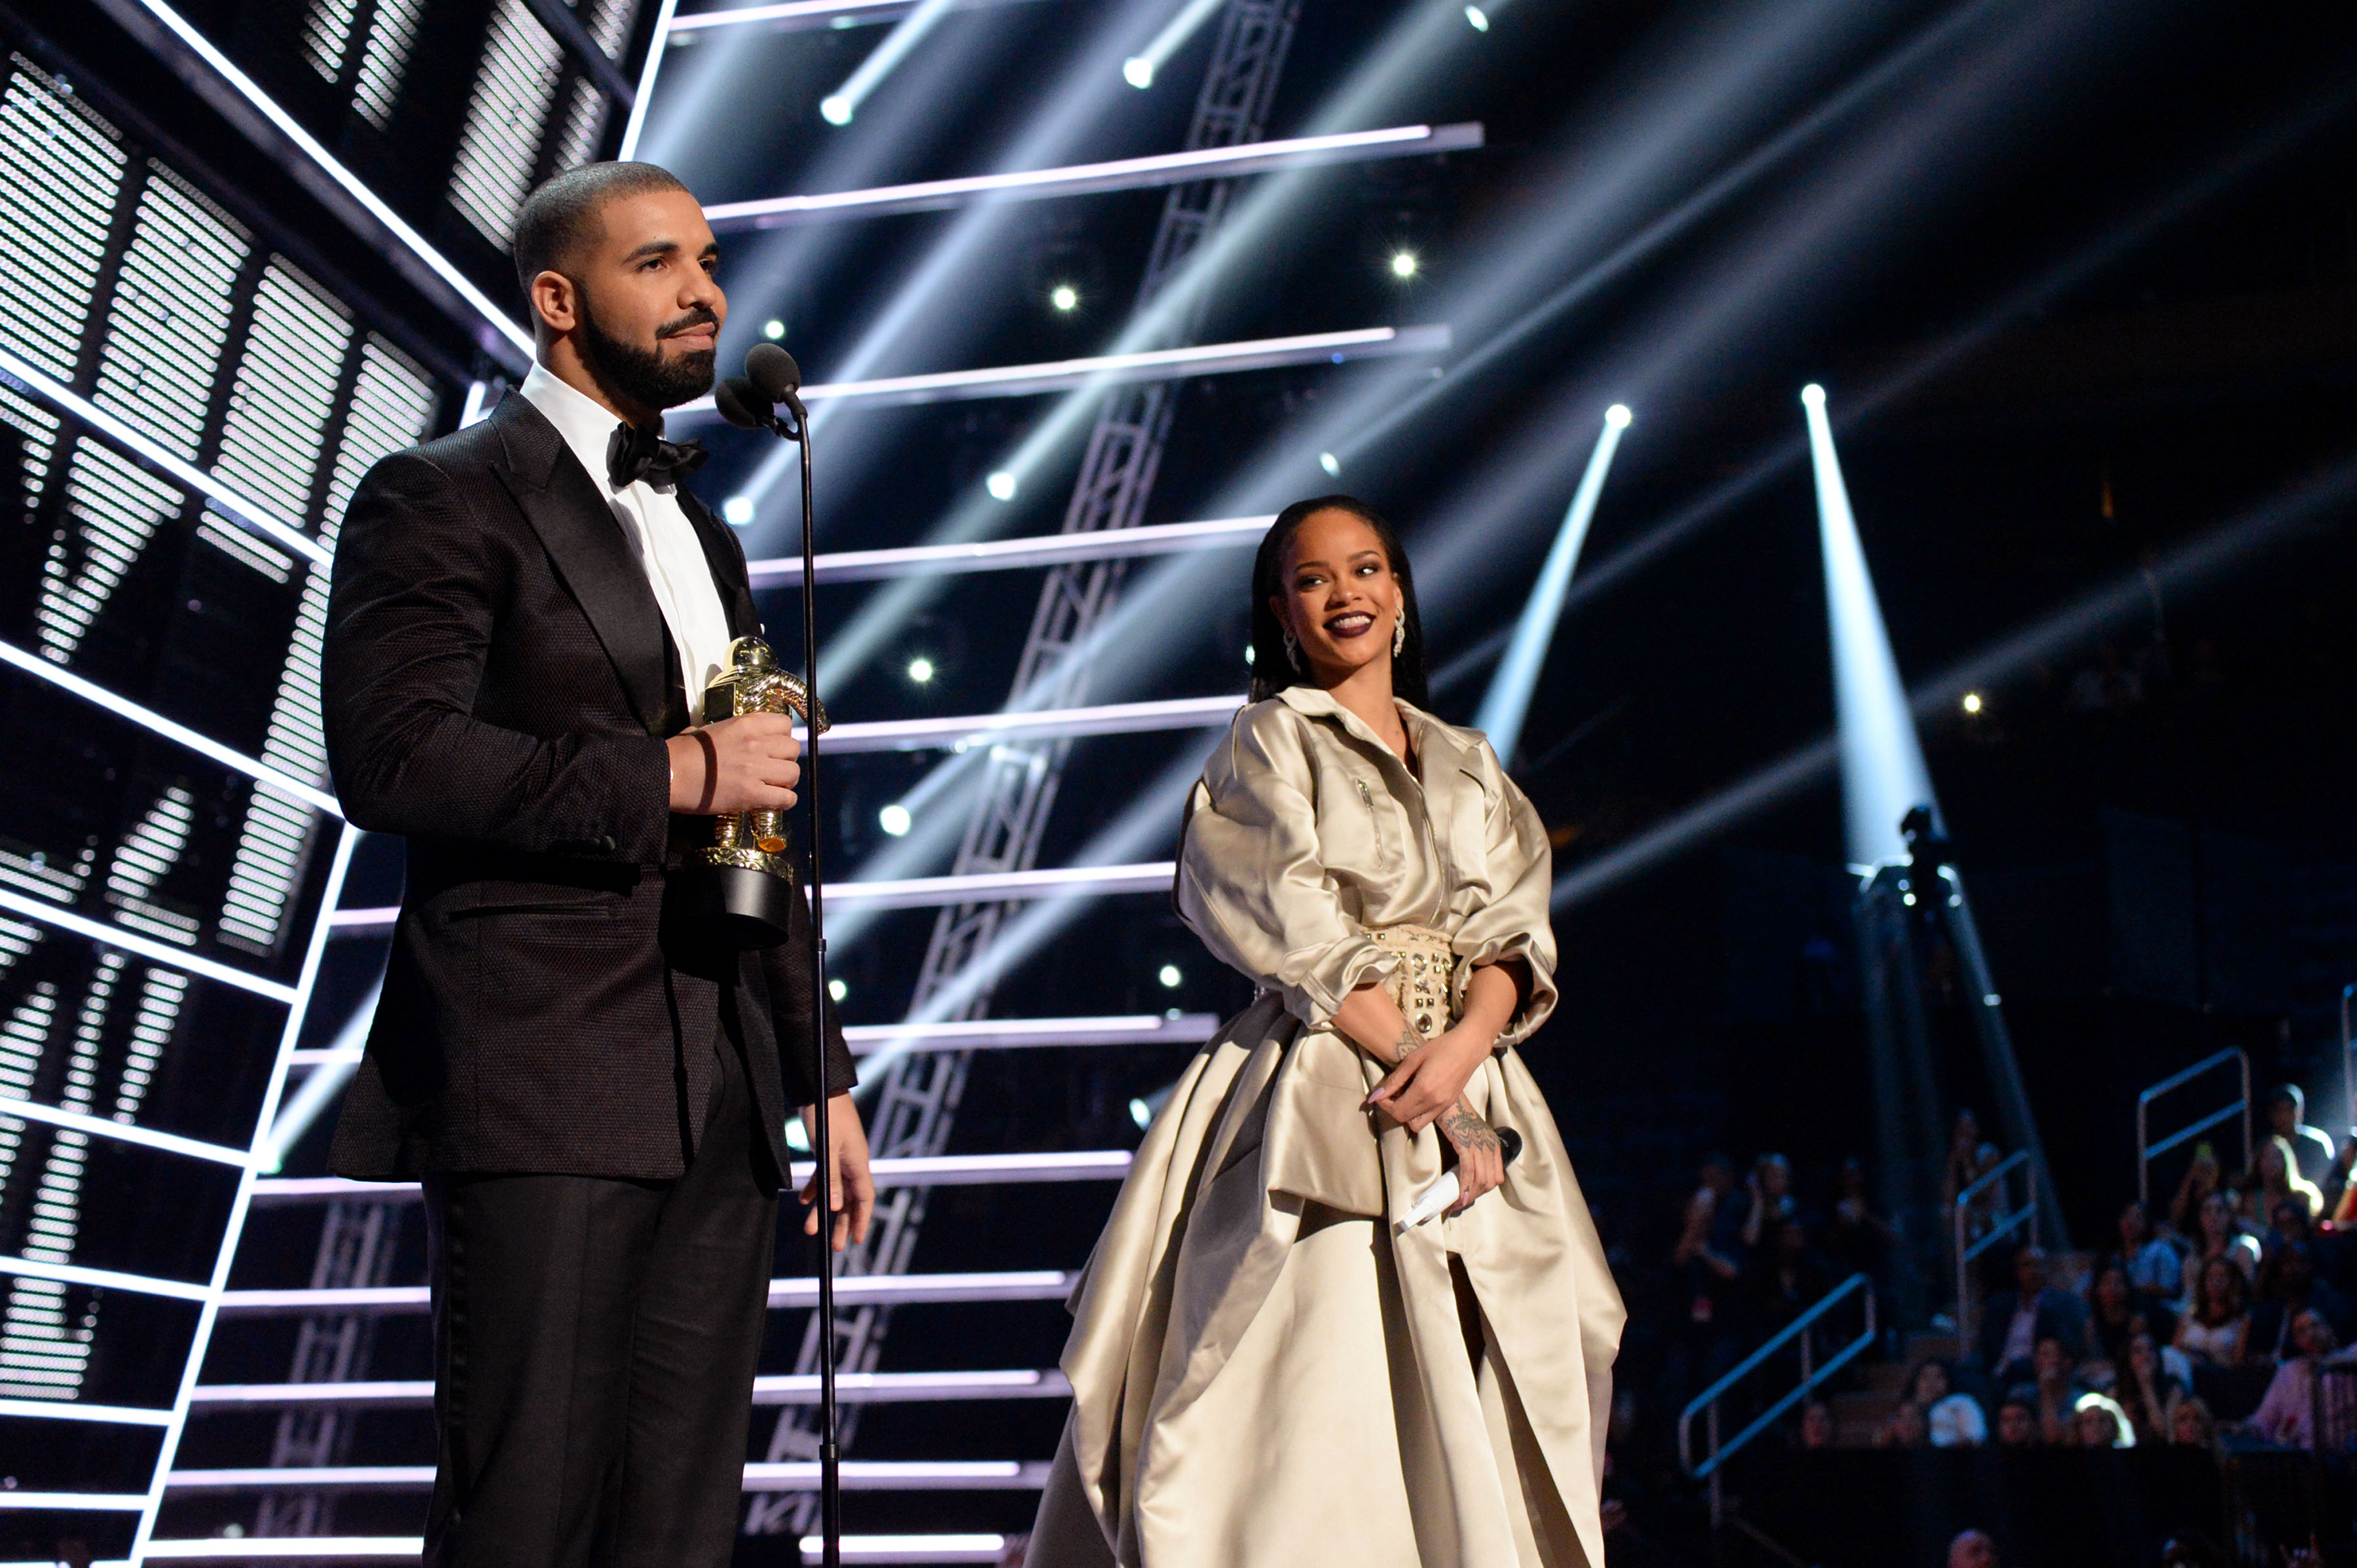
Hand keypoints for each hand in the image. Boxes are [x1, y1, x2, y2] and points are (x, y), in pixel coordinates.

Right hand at [668, 712, 800, 814]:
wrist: (669, 773)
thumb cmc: (683, 752)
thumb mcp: (711, 729)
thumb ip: (732, 730)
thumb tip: (736, 736)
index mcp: (746, 724)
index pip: (785, 724)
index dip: (782, 737)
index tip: (774, 747)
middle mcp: (756, 743)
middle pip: (793, 749)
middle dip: (786, 760)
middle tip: (774, 769)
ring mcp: (755, 769)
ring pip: (793, 773)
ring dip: (786, 781)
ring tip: (773, 786)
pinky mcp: (752, 794)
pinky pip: (785, 798)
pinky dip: (784, 802)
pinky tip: (773, 802)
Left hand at [797, 1093, 873, 1251]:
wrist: (819, 1088)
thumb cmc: (825, 1115)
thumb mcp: (827, 1149)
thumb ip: (832, 1179)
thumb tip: (835, 1208)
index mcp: (858, 1163)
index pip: (864, 1199)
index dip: (860, 1221)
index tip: (855, 1241)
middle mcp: (852, 1162)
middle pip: (849, 1200)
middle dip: (842, 1224)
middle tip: (834, 1246)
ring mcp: (841, 1156)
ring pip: (835, 1190)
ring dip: (824, 1210)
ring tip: (810, 1230)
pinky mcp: (829, 1150)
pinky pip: (825, 1176)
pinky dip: (815, 1189)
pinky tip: (803, 1200)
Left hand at [1364, 1024, 1491, 1132]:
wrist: (1468, 1047)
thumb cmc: (1440, 1047)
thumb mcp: (1413, 1058)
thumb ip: (1395, 1079)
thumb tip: (1377, 1095)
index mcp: (1423, 1090)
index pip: (1397, 1111)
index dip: (1384, 1105)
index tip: (1381, 1093)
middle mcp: (1434, 1102)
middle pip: (1404, 1119)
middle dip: (1393, 1109)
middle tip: (1390, 1093)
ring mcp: (1443, 1105)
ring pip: (1417, 1123)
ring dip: (1406, 1114)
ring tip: (1404, 1095)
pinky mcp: (1449, 1104)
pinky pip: (1429, 1118)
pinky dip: (1418, 1112)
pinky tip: (1417, 1095)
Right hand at [1436, 1101, 1504, 1215]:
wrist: (1446, 1100)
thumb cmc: (1455, 1117)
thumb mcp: (1471, 1135)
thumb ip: (1473, 1151)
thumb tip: (1464, 1172)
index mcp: (1493, 1145)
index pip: (1496, 1176)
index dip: (1484, 1190)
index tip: (1470, 1195)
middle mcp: (1490, 1146)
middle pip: (1490, 1181)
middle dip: (1476, 1195)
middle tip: (1461, 1203)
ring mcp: (1479, 1145)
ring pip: (1480, 1179)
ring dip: (1469, 1195)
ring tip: (1458, 1203)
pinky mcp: (1466, 1145)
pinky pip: (1469, 1171)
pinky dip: (1465, 1186)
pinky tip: (1459, 1196)